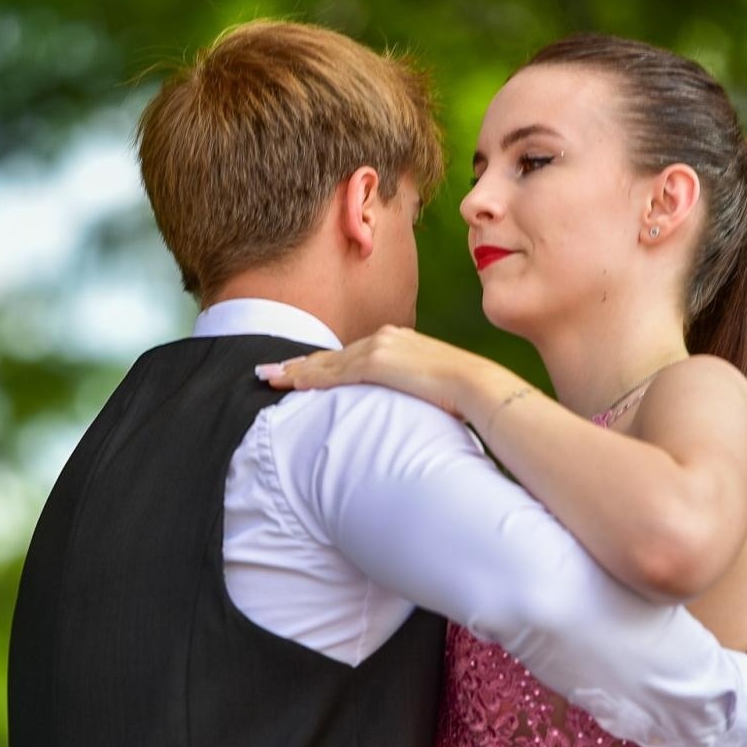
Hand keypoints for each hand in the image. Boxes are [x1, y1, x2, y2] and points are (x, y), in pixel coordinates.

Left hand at [255, 325, 509, 419]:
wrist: (477, 385)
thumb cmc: (465, 394)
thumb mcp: (434, 387)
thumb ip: (414, 390)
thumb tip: (411, 408)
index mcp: (398, 343)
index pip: (351, 356)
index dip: (324, 364)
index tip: (303, 370)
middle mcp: (385, 338)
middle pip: (333, 355)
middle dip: (301, 364)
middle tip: (272, 370)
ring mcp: (380, 348)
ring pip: (326, 362)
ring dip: (295, 371)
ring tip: (269, 377)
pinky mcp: (377, 363)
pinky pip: (334, 372)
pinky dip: (309, 377)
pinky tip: (290, 383)